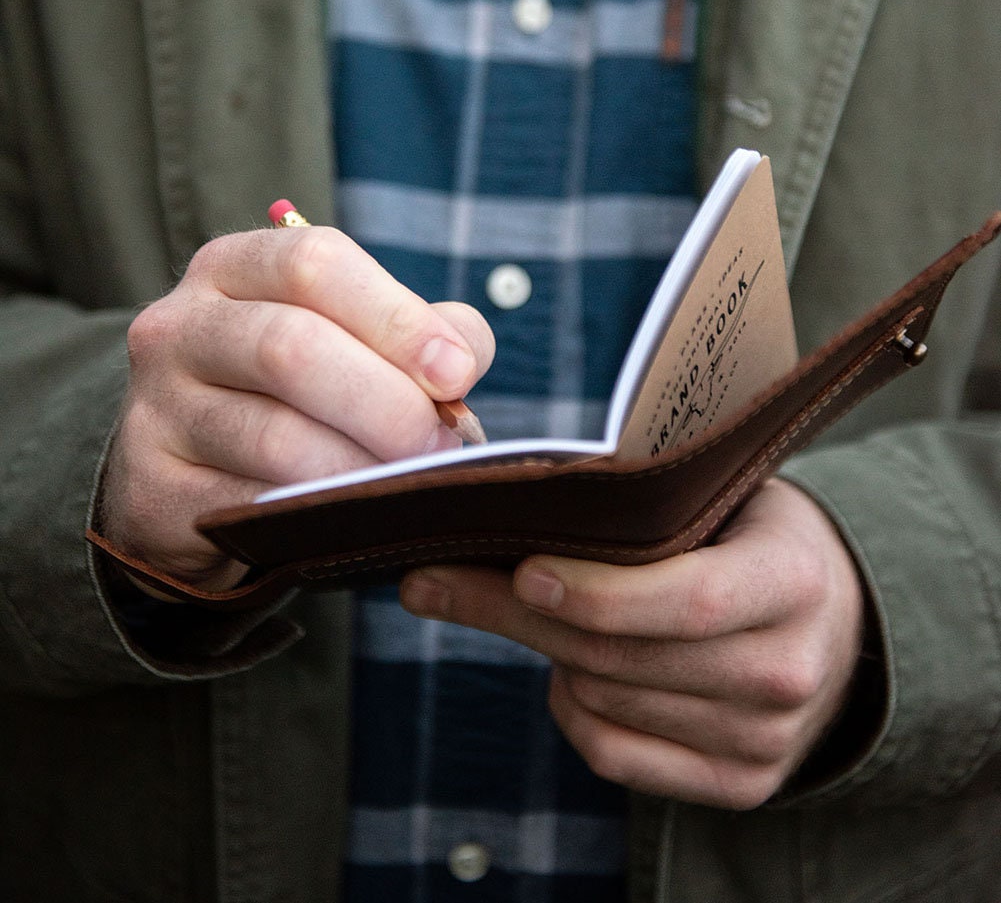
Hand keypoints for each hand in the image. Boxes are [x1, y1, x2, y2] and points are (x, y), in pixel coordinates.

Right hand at [101, 224, 493, 587]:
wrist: (197, 473)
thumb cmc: (296, 393)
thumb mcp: (351, 338)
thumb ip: (419, 332)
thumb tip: (463, 358)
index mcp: (235, 267)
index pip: (314, 263)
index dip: (397, 318)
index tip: (458, 373)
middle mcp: (181, 324)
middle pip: (292, 347)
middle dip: (387, 402)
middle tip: (439, 444)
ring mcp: (156, 407)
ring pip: (275, 436)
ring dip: (362, 467)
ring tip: (409, 483)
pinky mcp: (154, 486)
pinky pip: (251, 503)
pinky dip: (318, 513)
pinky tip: (355, 515)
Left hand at [400, 478, 863, 808]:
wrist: (833, 626)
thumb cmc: (752, 541)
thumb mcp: (721, 498)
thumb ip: (641, 508)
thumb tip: (509, 515)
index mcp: (793, 580)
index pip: (687, 601)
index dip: (596, 594)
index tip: (520, 570)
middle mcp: (786, 670)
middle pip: (620, 655)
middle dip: (516, 614)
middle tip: (435, 581)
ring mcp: (765, 740)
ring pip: (603, 700)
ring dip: (546, 654)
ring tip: (531, 608)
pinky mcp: (738, 783)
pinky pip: (612, 755)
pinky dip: (571, 709)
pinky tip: (569, 671)